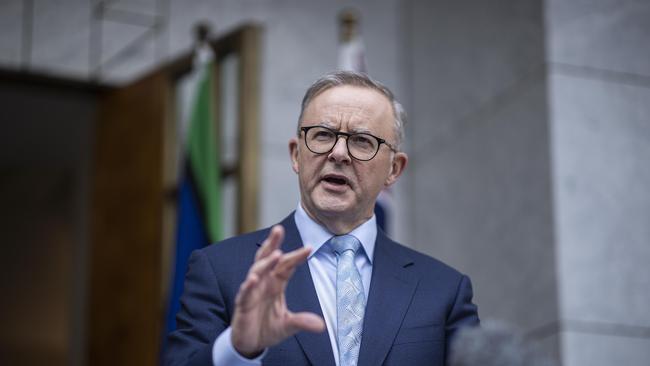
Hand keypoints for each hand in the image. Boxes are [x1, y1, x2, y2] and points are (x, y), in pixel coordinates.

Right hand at [230, 225, 325, 357]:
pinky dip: (248, 286)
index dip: (297, 257)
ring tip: (275, 255)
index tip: (309, 248)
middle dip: (273, 243)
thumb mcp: (288, 325)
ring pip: (257, 271)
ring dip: (265, 263)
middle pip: (268, 258)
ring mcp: (252, 291)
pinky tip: (253, 279)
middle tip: (279, 229)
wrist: (250, 343)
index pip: (287, 265)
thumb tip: (321, 326)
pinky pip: (245, 292)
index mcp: (276, 283)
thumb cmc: (267, 328)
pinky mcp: (242, 303)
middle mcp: (264, 282)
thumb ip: (302, 322)